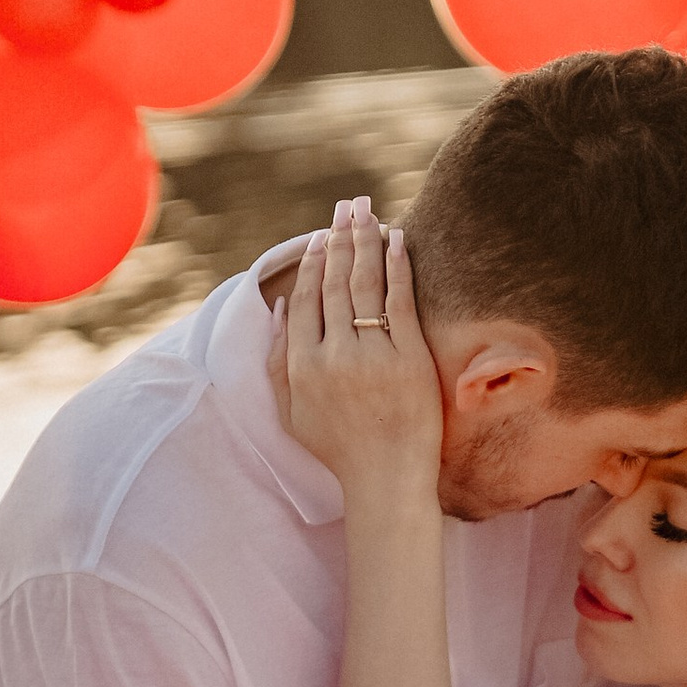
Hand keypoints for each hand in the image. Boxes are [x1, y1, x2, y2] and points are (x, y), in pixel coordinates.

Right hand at [277, 201, 440, 505]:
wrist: (387, 478)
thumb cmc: (338, 449)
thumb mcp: (290, 412)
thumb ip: (278, 361)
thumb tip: (280, 308)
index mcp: (302, 365)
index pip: (305, 299)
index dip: (312, 264)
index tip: (320, 238)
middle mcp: (334, 354)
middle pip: (334, 282)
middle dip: (339, 238)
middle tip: (345, 207)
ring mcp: (372, 354)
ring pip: (364, 284)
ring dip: (365, 241)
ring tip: (367, 212)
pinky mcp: (408, 357)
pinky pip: (400, 300)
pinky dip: (397, 266)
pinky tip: (397, 240)